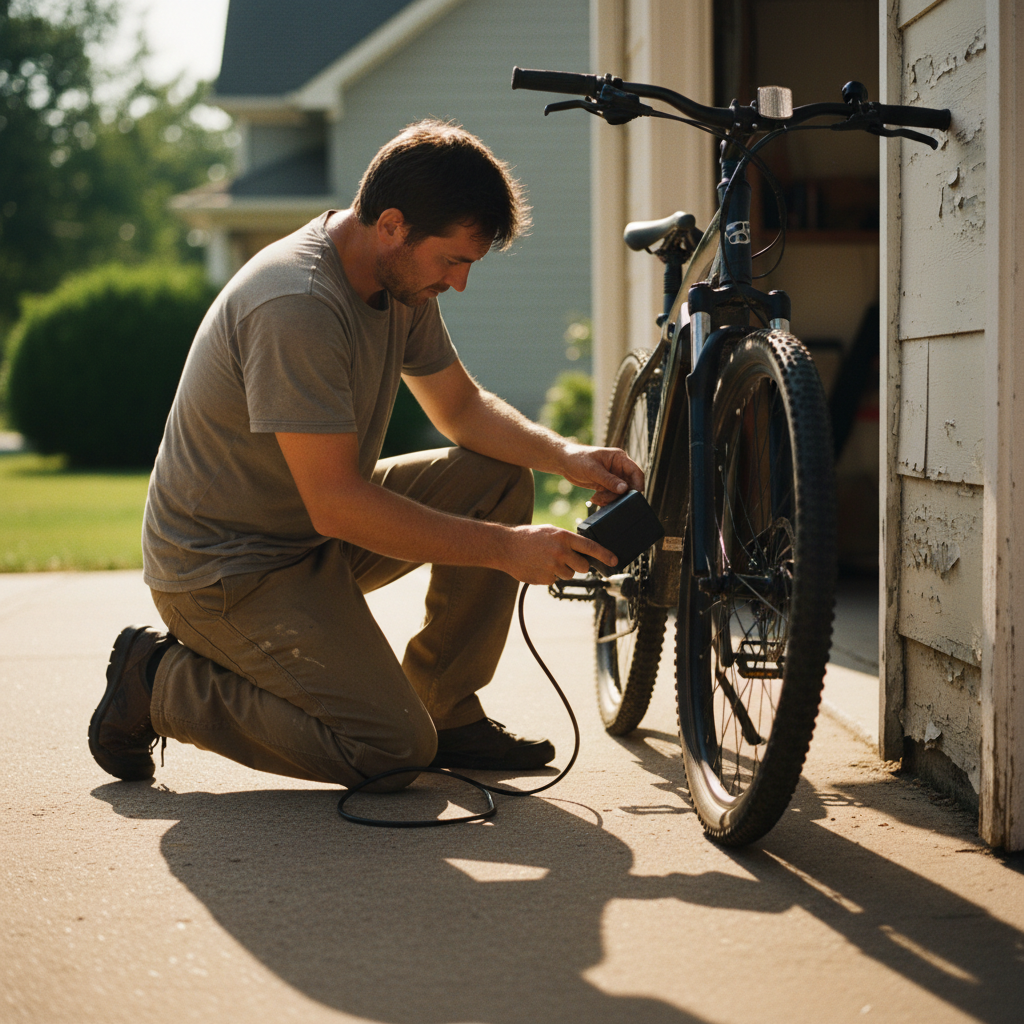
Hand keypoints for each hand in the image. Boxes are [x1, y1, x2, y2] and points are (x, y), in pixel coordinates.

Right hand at [501, 524, 616, 585]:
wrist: (506, 547)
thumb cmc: (528, 537)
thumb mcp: (550, 532)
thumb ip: (567, 540)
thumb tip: (584, 550)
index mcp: (563, 537)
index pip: (590, 547)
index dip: (604, 555)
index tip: (614, 560)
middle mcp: (560, 552)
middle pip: (583, 567)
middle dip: (579, 565)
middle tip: (566, 559)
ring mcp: (553, 567)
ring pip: (569, 575)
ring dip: (562, 570)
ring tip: (546, 560)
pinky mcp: (546, 579)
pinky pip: (555, 580)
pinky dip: (549, 576)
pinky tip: (539, 567)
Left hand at [560, 443, 644, 506]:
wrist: (564, 462)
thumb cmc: (578, 459)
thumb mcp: (593, 470)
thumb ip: (608, 480)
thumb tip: (624, 489)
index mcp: (619, 458)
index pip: (636, 472)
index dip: (638, 484)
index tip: (635, 497)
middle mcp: (619, 468)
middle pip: (629, 486)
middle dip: (619, 495)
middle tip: (606, 499)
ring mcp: (613, 477)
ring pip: (620, 494)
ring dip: (610, 499)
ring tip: (596, 499)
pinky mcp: (606, 485)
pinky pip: (611, 496)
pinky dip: (605, 500)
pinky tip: (594, 498)